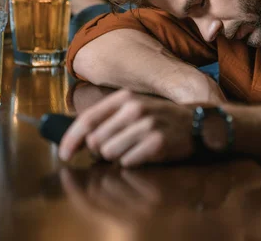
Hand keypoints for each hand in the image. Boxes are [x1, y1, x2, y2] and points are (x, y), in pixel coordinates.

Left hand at [59, 90, 193, 166]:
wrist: (196, 123)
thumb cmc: (159, 118)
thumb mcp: (132, 110)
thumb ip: (106, 121)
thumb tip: (79, 140)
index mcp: (124, 98)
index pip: (87, 119)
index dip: (72, 139)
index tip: (64, 154)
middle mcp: (134, 109)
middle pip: (96, 140)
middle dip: (100, 151)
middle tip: (115, 149)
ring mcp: (146, 125)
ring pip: (110, 153)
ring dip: (117, 157)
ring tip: (133, 149)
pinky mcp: (157, 142)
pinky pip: (128, 161)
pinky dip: (132, 162)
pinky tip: (144, 154)